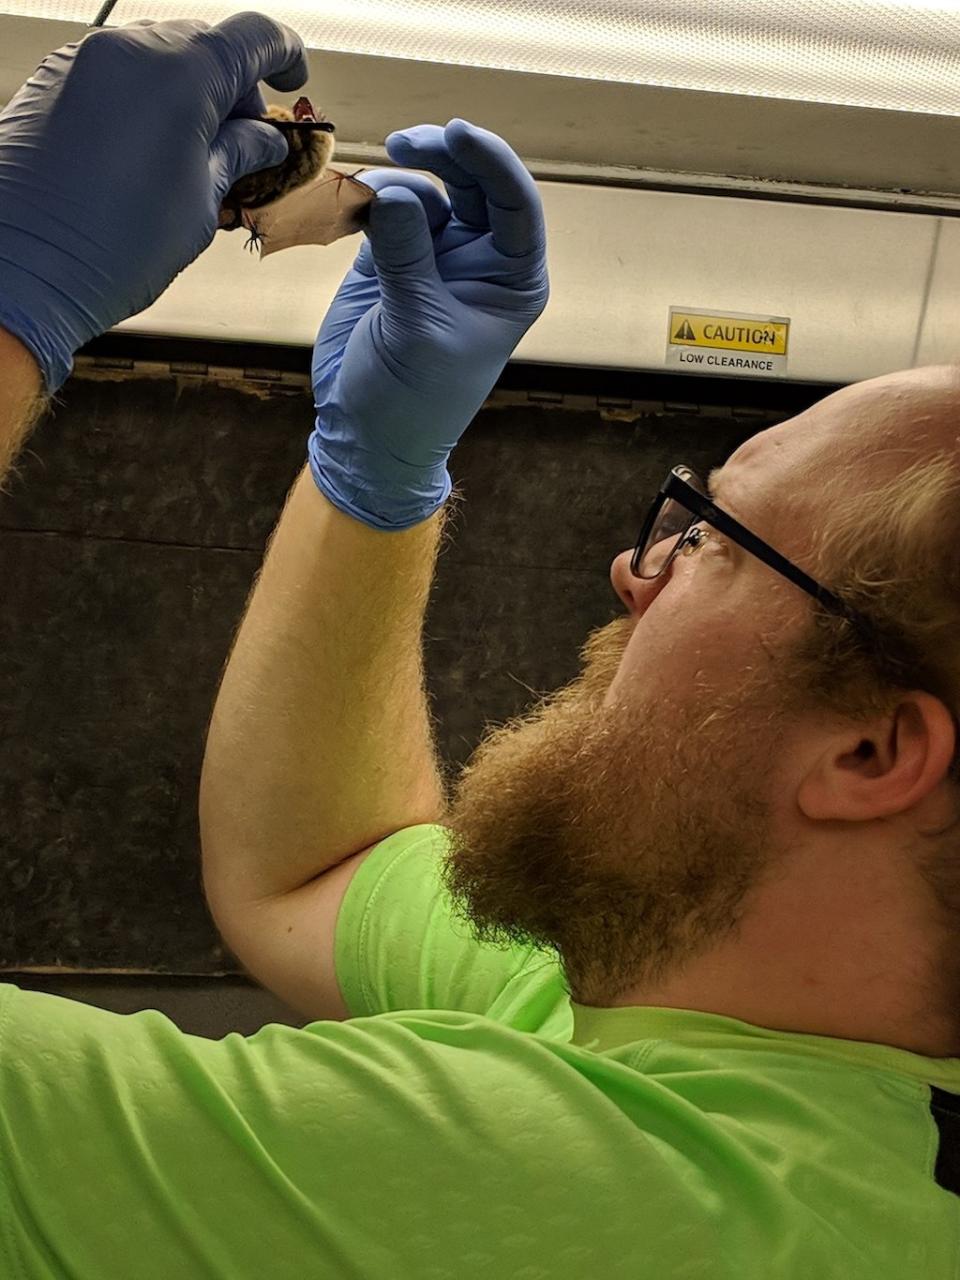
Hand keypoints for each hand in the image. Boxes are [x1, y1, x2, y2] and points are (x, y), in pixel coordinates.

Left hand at [0, 13, 307, 392]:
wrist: (21, 269)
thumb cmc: (112, 245)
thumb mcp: (201, 203)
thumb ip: (237, 155)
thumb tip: (261, 140)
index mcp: (180, 75)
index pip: (252, 38)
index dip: (284, 55)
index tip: (294, 78)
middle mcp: (129, 52)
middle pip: (203, 46)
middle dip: (233, 89)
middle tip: (245, 144)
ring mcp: (84, 62)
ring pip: (158, 59)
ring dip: (188, 96)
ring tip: (194, 158)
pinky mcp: (53, 82)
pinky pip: (117, 75)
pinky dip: (146, 101)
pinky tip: (150, 154)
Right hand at [308, 118, 549, 530]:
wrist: (366, 437)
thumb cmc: (413, 400)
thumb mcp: (418, 330)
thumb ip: (407, 257)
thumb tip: (391, 189)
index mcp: (512, 280)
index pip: (516, 204)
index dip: (492, 161)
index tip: (457, 134)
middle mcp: (480, 261)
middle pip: (471, 183)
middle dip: (441, 156)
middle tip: (402, 143)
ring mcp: (434, 256)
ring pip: (425, 190)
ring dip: (397, 180)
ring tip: (365, 198)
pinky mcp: (388, 258)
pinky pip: (382, 209)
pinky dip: (366, 200)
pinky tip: (350, 207)